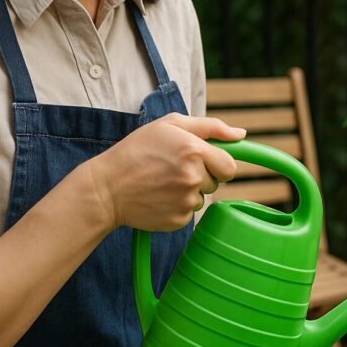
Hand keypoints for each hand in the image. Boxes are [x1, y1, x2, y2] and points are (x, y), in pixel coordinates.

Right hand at [86, 113, 245, 231]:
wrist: (105, 188)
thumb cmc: (136, 151)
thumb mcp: (169, 126)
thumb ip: (210, 127)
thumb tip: (241, 134)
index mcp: (194, 151)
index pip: (229, 166)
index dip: (218, 164)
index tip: (203, 162)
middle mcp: (193, 177)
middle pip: (216, 182)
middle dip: (201, 176)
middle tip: (172, 170)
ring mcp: (186, 201)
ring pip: (202, 197)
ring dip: (188, 191)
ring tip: (161, 183)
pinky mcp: (178, 220)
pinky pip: (189, 213)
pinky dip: (177, 206)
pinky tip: (158, 197)